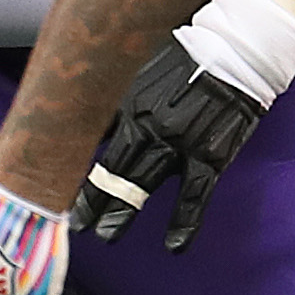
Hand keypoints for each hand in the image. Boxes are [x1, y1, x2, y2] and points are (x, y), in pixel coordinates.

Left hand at [73, 37, 266, 250]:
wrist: (237, 49)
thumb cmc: (190, 54)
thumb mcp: (143, 64)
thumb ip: (118, 88)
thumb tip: (86, 105)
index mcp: (129, 101)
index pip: (91, 140)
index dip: (72, 164)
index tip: (57, 183)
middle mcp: (148, 125)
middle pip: (111, 170)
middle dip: (92, 200)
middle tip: (77, 223)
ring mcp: (178, 142)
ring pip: (141, 185)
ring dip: (121, 213)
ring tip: (106, 235)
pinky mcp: (209, 155)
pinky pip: (194, 195)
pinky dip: (184, 222)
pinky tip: (174, 245)